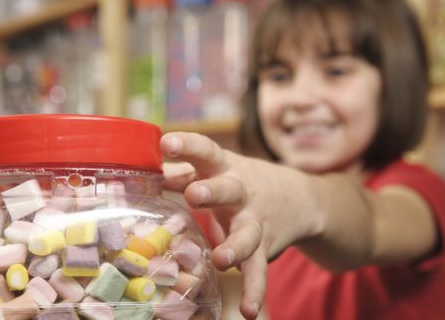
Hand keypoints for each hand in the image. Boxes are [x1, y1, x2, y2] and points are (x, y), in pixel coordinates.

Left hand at [160, 132, 321, 318]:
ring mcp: (255, 220)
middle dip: (212, 191)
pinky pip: (259, 270)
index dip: (188, 145)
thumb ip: (183, 172)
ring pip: (247, 233)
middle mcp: (241, 192)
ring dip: (235, 246)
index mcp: (225, 169)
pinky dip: (254, 290)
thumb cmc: (242, 182)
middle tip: (194, 194)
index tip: (167, 142)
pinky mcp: (264, 246)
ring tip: (221, 259)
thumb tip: (147, 171)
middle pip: (229, 189)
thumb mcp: (218, 171)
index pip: (207, 151)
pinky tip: (248, 311)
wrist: (298, 198)